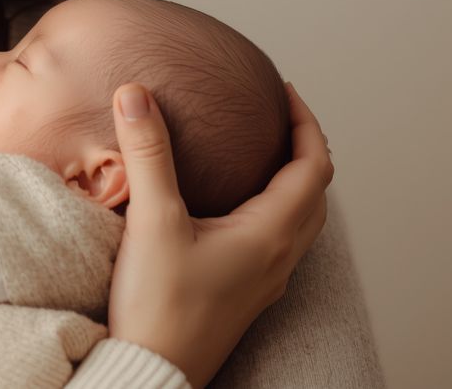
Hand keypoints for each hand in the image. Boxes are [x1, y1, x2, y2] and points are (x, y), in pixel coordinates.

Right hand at [106, 82, 331, 387]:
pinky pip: (278, 243)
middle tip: (278, 117)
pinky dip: (273, 211)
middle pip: (314, 192)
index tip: (284, 91)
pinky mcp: (245, 295)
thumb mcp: (152, 221)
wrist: (153, 369)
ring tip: (263, 157)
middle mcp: (278, 257)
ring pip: (300, 221)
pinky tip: (237, 212)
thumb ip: (148, 154)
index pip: (313, 165)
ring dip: (293, 182)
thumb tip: (136, 94)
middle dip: (303, 148)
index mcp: (269, 233)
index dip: (305, 122)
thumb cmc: (158, 305)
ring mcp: (264, 281)